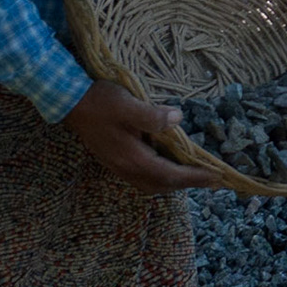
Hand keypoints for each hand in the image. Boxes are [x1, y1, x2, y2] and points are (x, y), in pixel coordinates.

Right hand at [62, 81, 215, 193]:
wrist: (69, 102)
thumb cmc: (100, 101)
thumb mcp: (128, 104)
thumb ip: (152, 116)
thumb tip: (177, 119)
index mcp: (132, 157)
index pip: (170, 174)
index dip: (194, 177)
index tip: (217, 177)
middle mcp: (126, 167)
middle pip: (162, 185)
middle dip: (188, 184)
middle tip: (212, 179)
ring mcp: (118, 165)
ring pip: (151, 183)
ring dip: (174, 182)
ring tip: (194, 174)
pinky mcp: (115, 159)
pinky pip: (142, 176)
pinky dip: (160, 176)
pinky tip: (168, 164)